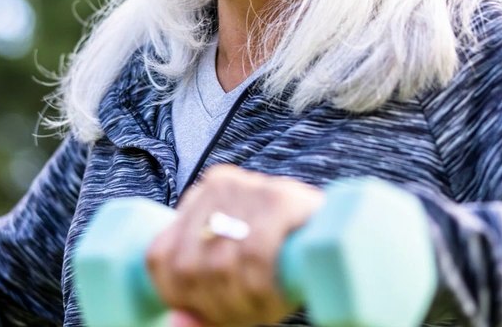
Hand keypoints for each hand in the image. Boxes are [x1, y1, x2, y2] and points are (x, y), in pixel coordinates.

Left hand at [145, 165, 325, 326]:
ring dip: (242, 304)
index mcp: (195, 201)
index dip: (178, 299)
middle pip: (190, 266)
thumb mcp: (234, 280)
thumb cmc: (281, 261)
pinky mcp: (281, 197)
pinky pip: (255, 253)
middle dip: (216, 308)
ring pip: (221, 264)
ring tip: (264, 311)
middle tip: (245, 317)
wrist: (341, 236)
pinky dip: (260, 287)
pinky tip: (275, 299)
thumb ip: (201, 302)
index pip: (160, 257)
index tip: (207, 315)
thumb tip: (177, 322)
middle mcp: (217, 186)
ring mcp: (249, 188)